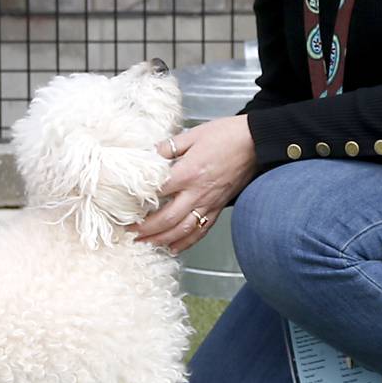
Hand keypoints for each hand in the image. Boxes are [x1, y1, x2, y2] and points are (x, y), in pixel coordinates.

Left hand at [134, 115, 257, 253]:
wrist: (256, 142)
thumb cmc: (227, 135)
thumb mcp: (193, 134)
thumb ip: (169, 147)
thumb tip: (149, 154)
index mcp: (189, 172)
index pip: (158, 191)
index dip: (139, 199)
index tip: (126, 204)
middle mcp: (198, 192)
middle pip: (167, 218)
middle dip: (146, 229)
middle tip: (130, 231)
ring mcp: (210, 203)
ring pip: (183, 230)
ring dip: (162, 240)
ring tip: (146, 243)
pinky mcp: (218, 208)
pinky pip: (201, 230)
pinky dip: (186, 243)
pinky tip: (173, 248)